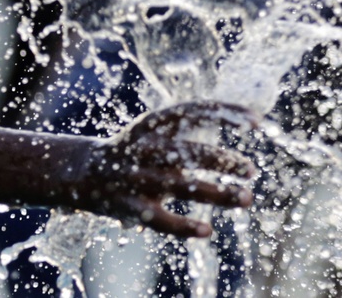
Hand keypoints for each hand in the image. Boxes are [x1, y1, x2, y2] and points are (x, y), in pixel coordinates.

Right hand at [71, 101, 256, 237]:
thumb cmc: (136, 149)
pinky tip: (207, 231)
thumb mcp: (158, 131)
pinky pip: (158, 218)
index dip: (225, 113)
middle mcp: (143, 147)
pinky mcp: (127, 205)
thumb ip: (192, 127)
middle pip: (186, 151)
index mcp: (152, 123)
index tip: (257, 122)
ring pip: (179, 185)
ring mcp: (134, 177)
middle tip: (250, 169)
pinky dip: (182, 226)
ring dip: (215, 192)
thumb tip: (246, 118)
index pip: (193, 111)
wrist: (83, 172)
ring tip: (246, 198)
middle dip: (221, 160)